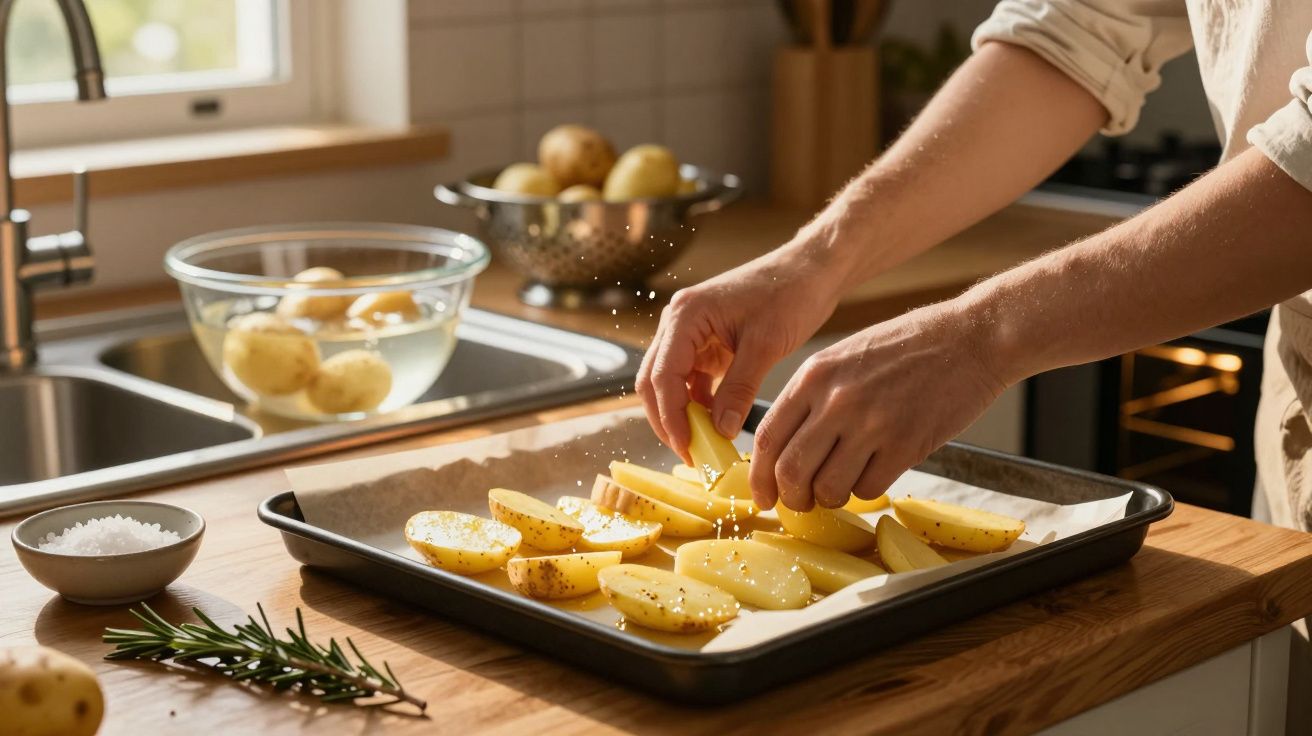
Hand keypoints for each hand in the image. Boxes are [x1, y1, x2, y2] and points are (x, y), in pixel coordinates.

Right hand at [636, 252, 839, 462]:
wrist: (810, 270)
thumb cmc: (790, 293)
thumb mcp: (766, 345)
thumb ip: (739, 389)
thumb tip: (720, 431)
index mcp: (686, 315)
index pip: (662, 375)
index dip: (670, 417)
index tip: (689, 448)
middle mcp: (678, 322)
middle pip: (655, 381)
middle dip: (668, 421)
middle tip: (692, 455)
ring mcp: (690, 333)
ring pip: (670, 384)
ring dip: (682, 415)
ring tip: (703, 446)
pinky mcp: (706, 343)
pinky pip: (692, 380)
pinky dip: (699, 404)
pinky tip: (715, 425)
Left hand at [749, 299, 1007, 510]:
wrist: (970, 339)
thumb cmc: (907, 347)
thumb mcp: (843, 358)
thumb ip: (811, 397)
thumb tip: (784, 447)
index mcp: (813, 376)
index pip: (767, 439)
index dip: (759, 477)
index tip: (763, 495)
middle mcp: (836, 400)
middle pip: (790, 471)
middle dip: (790, 498)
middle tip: (800, 502)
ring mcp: (871, 424)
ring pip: (828, 489)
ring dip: (830, 498)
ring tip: (841, 487)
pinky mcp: (906, 445)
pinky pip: (868, 489)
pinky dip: (865, 490)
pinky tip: (875, 472)